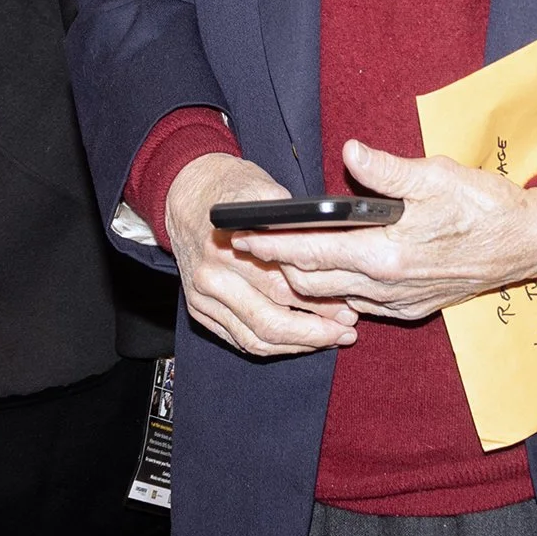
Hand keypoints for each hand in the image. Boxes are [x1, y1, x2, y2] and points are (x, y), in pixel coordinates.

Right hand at [164, 153, 357, 358]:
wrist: (188, 195)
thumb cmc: (233, 189)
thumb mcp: (264, 189)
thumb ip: (292, 219)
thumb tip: (334, 247)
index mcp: (230, 245)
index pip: (282, 286)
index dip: (320, 302)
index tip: (349, 307)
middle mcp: (212, 274)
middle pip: (271, 319)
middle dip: (315, 330)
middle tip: (347, 329)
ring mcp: (202, 296)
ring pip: (256, 338)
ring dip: (297, 344)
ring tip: (330, 338)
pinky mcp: (199, 310)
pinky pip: (240, 340)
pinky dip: (273, 346)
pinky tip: (299, 340)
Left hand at [231, 139, 536, 323]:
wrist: (530, 244)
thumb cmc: (485, 206)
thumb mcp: (436, 175)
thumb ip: (386, 169)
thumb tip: (349, 152)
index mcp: (386, 254)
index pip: (310, 252)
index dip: (270, 243)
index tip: (240, 234)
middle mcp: (385, 287)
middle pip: (310, 283)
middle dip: (277, 264)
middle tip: (250, 243)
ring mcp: (398, 303)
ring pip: (331, 298)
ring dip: (304, 279)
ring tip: (281, 255)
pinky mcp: (410, 309)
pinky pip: (358, 305)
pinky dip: (335, 291)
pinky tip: (329, 272)